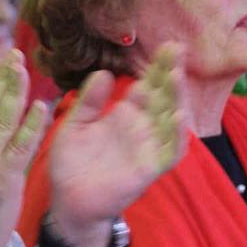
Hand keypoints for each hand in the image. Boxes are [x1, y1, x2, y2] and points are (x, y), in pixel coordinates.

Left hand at [45, 45, 187, 246]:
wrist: (67, 201)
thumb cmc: (72, 163)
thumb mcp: (76, 125)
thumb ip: (89, 101)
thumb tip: (103, 72)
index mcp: (127, 114)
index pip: (148, 85)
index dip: (158, 66)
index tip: (165, 45)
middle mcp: (143, 128)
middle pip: (164, 97)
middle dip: (171, 73)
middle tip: (175, 49)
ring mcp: (148, 148)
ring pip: (172, 120)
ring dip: (177, 99)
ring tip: (175, 76)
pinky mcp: (149, 169)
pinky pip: (170, 153)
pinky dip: (177, 137)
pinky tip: (178, 118)